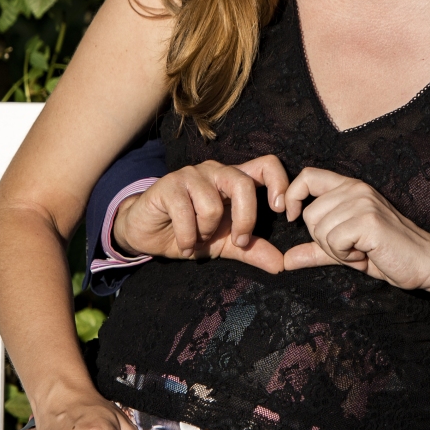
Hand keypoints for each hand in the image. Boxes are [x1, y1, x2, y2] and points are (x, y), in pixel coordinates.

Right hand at [113, 157, 289, 273]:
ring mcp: (191, 175)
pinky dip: (187, 237)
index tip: (282, 213)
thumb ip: (252, 250)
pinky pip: (186, 213)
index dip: (280, 184)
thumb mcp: (225, 245)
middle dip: (245, 219)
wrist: (147, 233)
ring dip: (206, 232)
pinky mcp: (168, 185)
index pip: (267, 165)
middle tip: (238, 241)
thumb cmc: (189, 231)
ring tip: (197, 238)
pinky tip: (183, 244)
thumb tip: (280, 265)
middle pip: (243, 184)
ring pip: (212, 204)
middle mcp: (216, 171)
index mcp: (235, 180)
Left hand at [279, 167, 429, 290]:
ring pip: (320, 230)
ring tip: (361, 251)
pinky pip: (334, 242)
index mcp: (350, 188)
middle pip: (310, 213)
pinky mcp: (369, 220)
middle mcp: (356, 189)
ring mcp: (363, 202)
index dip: (292, 196)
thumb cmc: (388, 254)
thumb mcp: (346, 250)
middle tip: (350, 249)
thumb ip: (316, 251)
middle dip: (323, 241)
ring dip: (336, 252)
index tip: (293, 218)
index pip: (307, 176)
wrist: (426, 263)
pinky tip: (366, 255)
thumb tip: (286, 259)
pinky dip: (346, 257)